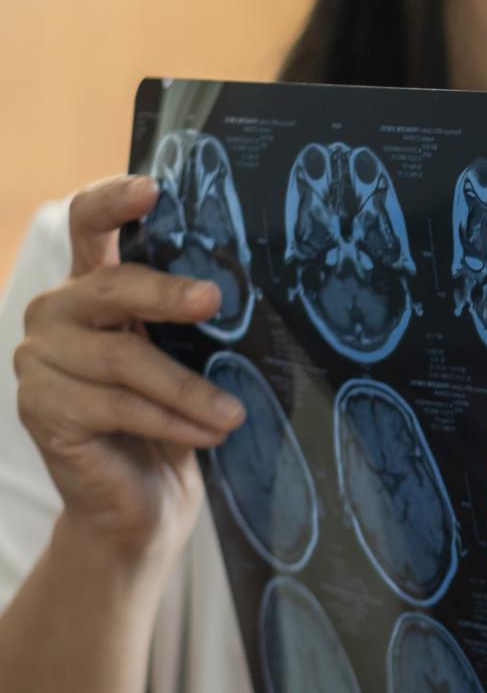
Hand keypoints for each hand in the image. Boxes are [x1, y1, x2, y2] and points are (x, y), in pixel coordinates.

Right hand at [13, 175, 245, 560]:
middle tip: (214, 301)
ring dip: (188, 388)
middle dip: (165, 294)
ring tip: (234, 413)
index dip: (113, 201)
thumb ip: (191, 320)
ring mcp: (39, 359)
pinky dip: (170, 421)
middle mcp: (56, 313)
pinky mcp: (40, 407)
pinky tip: (207, 434)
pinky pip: (116, 406)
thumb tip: (242, 288)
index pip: (88, 224)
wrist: (142, 503)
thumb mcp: (188, 358)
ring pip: (122, 359)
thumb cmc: (174, 419)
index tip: (152, 189)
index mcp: (92, 286)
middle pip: (109, 287)